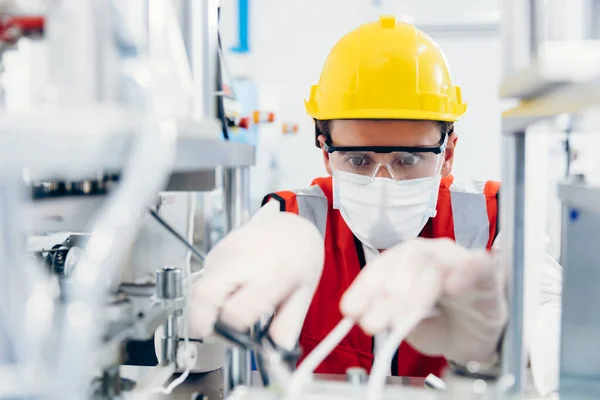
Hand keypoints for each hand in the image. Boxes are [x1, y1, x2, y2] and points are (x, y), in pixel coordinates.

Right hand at [188, 201, 324, 349]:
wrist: (295, 226)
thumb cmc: (301, 258)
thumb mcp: (303, 297)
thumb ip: (286, 329)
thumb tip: (271, 355)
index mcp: (272, 274)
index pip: (235, 314)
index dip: (233, 334)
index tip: (240, 338)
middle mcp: (245, 259)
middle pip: (203, 296)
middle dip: (201, 323)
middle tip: (215, 333)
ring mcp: (229, 250)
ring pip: (198, 286)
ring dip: (205, 307)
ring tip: (226, 311)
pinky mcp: (219, 246)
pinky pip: (204, 275)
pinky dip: (211, 289)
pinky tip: (230, 289)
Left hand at [340, 238, 506, 364]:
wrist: (476, 339)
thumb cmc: (440, 323)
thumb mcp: (405, 321)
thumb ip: (384, 314)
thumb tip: (357, 314)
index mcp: (408, 261)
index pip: (382, 265)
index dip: (364, 287)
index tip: (349, 310)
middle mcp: (432, 254)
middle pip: (405, 263)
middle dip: (384, 295)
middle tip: (372, 323)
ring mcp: (459, 260)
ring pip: (435, 265)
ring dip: (414, 292)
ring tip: (400, 320)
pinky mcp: (487, 274)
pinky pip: (478, 265)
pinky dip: (465, 272)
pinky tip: (452, 288)